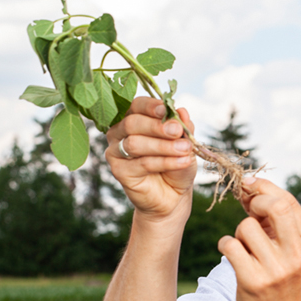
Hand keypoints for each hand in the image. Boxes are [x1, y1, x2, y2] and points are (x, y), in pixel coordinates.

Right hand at [105, 97, 196, 221]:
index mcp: (134, 118)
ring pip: (134, 143)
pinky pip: (141, 163)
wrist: (173, 194)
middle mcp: (119, 132)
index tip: (167, 110)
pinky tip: (182, 162)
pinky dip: (164, 161)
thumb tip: (182, 110)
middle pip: (132, 123)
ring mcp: (115, 151)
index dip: (150, 106)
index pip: (136, 105)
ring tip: (185, 149)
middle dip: (157, 126)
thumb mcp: (185, 142)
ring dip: (163, 146)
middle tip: (178, 131)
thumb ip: (183, 127)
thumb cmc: (177, 163)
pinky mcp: (118, 171)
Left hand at [218, 178, 300, 300]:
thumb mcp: (294, 248)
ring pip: (246, 226)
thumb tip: (250, 185)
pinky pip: (230, 245)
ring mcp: (276, 270)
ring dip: (240, 232)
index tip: (251, 187)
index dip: (265, 189)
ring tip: (246, 247)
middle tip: (249, 209)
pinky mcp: (253, 281)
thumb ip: (277, 219)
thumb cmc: (285, 276)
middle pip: (275, 207)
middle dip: (256, 201)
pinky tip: (234, 255)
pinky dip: (226, 245)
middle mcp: (297, 255)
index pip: (288, 202)